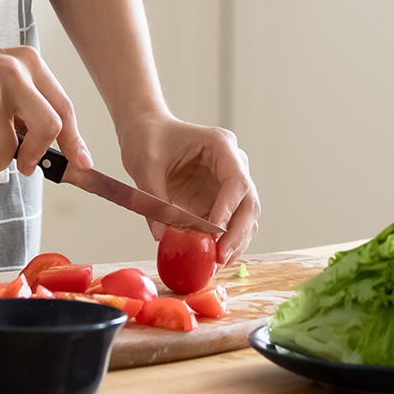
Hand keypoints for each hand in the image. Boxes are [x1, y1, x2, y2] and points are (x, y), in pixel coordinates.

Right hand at [0, 38, 91, 172]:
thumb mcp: (2, 76)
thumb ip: (27, 104)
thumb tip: (55, 148)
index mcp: (29, 64)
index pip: (64, 108)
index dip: (74, 140)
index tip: (81, 162)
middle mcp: (15, 74)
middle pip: (49, 127)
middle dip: (37, 154)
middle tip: (24, 166)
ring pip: (10, 148)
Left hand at [118, 115, 259, 263]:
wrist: (145, 130)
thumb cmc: (148, 138)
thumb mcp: (145, 166)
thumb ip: (154, 200)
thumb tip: (160, 236)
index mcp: (221, 146)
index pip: (237, 181)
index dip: (229, 209)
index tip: (214, 232)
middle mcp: (232, 164)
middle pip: (248, 202)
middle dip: (238, 233)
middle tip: (221, 257)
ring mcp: (227, 183)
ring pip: (245, 216)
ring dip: (235, 241)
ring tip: (218, 263)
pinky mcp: (217, 199)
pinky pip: (228, 223)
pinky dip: (222, 241)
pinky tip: (211, 257)